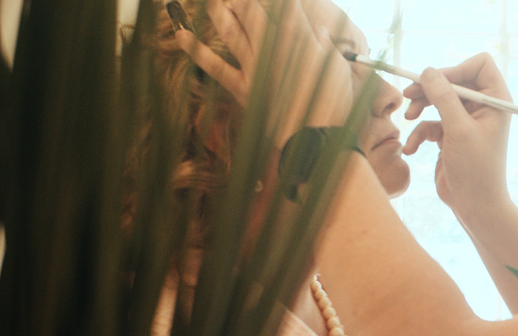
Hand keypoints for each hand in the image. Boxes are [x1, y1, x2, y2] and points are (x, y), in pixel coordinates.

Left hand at [174, 0, 353, 142]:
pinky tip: (181, 35)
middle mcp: (273, 51)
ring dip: (219, 11)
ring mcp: (254, 68)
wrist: (315, 140)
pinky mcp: (242, 88)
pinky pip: (216, 67)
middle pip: (252, 12)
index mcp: (301, 42)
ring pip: (232, 32)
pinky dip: (197, 51)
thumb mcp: (337, 69)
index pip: (287, 7)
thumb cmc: (333, 105)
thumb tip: (317, 32)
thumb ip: (324, 46)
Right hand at [400, 53, 511, 215]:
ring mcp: (465, 122)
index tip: (437, 82)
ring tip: (408, 118)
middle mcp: (482, 108)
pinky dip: (419, 133)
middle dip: (430, 88)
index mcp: (495, 101)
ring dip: (420, 107)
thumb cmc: (476, 169)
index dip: (456, 69)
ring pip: (438, 101)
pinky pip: (430, 124)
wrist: (475, 206)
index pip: (479, 65)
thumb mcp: (459, 130)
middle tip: (408, 94)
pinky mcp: (450, 137)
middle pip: (452, 81)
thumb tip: (427, 71)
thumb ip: (444, 98)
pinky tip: (411, 149)